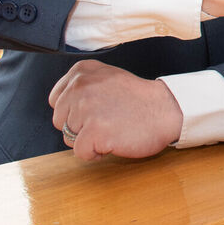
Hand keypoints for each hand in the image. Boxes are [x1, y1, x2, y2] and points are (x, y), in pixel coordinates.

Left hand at [49, 60, 183, 161]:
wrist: (167, 110)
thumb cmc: (139, 99)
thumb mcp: (107, 78)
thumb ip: (82, 86)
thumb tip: (62, 105)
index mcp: (82, 71)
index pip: (56, 100)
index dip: (74, 111)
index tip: (97, 108)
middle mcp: (81, 86)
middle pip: (60, 121)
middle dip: (80, 126)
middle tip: (108, 119)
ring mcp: (86, 109)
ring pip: (69, 138)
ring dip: (89, 139)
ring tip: (113, 127)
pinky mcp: (94, 132)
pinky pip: (81, 152)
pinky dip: (96, 153)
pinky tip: (113, 140)